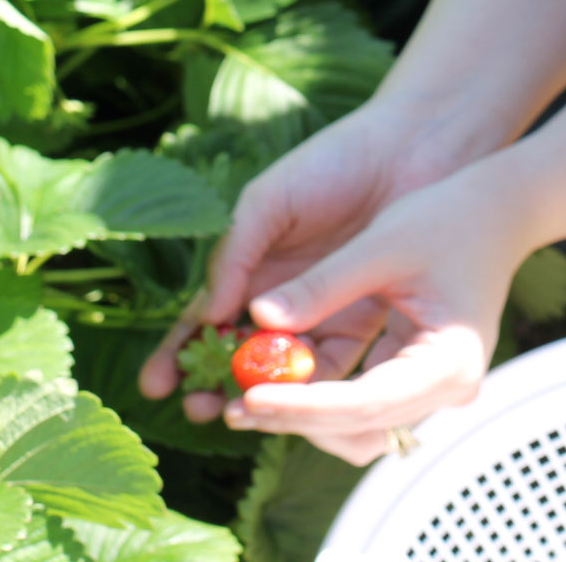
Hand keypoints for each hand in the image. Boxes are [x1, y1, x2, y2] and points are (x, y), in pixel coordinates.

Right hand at [137, 99, 504, 425]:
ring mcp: (322, 310)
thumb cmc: (331, 164)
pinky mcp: (364, 318)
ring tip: (244, 413)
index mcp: (250, 264)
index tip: (156, 385)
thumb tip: (208, 315)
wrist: (409, 152)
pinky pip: (337, 361)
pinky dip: (318, 385)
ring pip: (285, 367)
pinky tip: (303, 401)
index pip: (205, 318)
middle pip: (239, 353)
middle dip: (215, 385)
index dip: (177, 353)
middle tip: (198, 409)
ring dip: (264, 395)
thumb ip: (237, 252)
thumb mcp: (270, 201)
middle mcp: (281, 294)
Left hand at [215, 165, 532, 464]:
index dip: (301, 405)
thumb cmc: (447, 219)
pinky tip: (277, 377)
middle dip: (293, 418)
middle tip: (231, 405)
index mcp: (447, 361)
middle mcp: (447, 390)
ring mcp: (433, 390)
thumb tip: (257, 317)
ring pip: (357, 430)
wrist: (496, 213)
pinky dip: (320, 399)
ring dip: (304, 417)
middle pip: (357, 429)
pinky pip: (362, 406)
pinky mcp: (416, 380)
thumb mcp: (380, 246)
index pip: (362, 403)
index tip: (248, 397)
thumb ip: (321, 286)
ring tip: (246, 395)